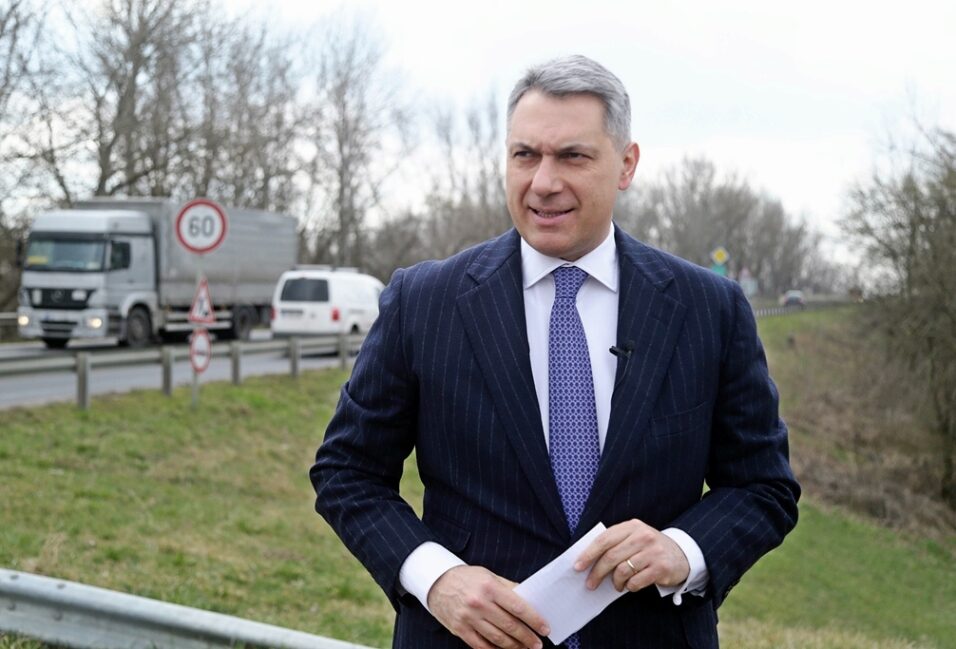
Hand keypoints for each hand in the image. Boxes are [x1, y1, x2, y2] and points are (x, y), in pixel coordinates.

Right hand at [427, 565, 549, 648]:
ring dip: (514, 647)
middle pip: (509, 626)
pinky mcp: (460, 629)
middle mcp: (479, 603)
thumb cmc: (467, 578)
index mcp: (489, 587)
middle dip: (527, 637)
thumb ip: (509, 588)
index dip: (534, 620)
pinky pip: (481, 645)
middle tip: (538, 644)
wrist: (437, 582)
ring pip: (497, 638)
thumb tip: (530, 600)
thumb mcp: (489, 576)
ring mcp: (468, 618)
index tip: (545, 629)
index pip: (517, 607)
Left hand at [573, 519, 689, 592]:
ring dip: (615, 582)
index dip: (588, 554)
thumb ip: (616, 543)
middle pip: (611, 556)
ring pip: (622, 570)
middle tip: (590, 583)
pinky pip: (636, 581)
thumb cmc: (650, 548)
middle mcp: (643, 536)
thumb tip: (588, 560)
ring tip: (616, 585)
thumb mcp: (635, 537)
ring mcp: (653, 551)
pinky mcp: (660, 568)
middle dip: (597, 572)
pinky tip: (630, 586)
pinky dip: (629, 587)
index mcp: (632, 526)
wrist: (682, 555)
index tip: (578, 566)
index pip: (604, 539)